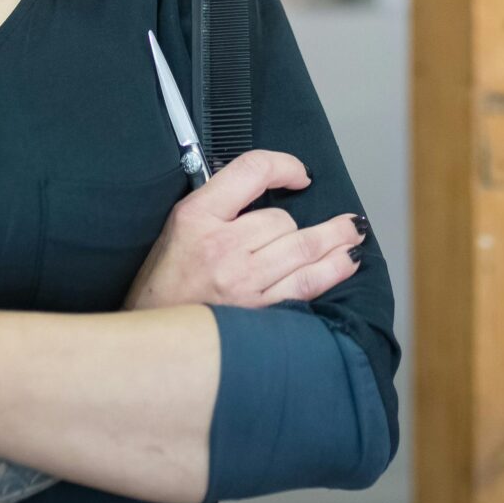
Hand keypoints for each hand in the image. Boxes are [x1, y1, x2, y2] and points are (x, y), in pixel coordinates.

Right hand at [123, 148, 365, 312]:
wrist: (149, 336)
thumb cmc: (164, 281)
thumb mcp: (179, 227)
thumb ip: (220, 205)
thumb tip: (267, 187)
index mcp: (196, 216)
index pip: (252, 170)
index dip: (285, 165)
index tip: (301, 175)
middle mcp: (221, 247)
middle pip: (282, 220)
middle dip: (306, 224)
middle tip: (343, 221)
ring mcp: (241, 282)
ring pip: (302, 249)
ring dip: (337, 241)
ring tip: (354, 235)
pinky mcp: (257, 311)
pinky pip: (305, 285)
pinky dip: (331, 271)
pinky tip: (346, 263)